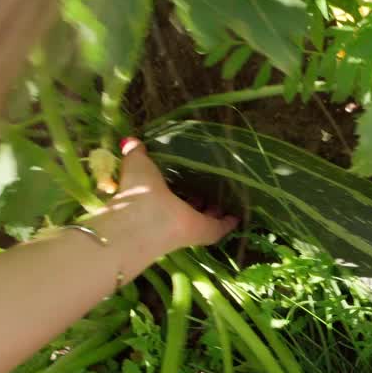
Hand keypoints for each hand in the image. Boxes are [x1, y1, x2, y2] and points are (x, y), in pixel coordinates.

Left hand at [111, 138, 237, 249]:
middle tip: (211, 183)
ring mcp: (190, 224)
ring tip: (228, 195)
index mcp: (156, 196)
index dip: (178, 183)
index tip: (189, 173)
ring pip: (205, 216)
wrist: (147, 218)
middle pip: (189, 204)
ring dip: (215, 208)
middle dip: (198, 196)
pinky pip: (220, 226)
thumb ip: (136, 151)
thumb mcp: (136, 162)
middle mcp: (173, 212)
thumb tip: (132, 140)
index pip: (170, 189)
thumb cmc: (139, 189)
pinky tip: (239, 214)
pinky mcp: (205, 231)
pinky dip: (230, 221)